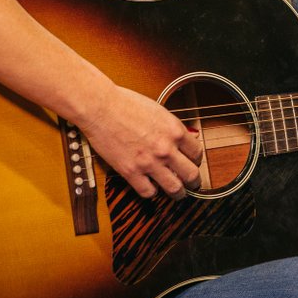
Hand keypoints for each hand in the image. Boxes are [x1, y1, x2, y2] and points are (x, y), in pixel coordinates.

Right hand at [79, 84, 202, 199]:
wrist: (101, 107)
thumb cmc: (126, 103)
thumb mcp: (158, 111)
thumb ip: (171, 128)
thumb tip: (183, 138)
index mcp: (174, 130)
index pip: (197, 153)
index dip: (196, 160)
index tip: (192, 162)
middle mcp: (166, 148)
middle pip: (191, 174)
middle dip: (194, 181)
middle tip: (192, 182)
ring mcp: (149, 162)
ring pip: (174, 188)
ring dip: (178, 193)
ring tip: (177, 193)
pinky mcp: (131, 172)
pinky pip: (148, 192)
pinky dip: (151, 192)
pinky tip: (150, 186)